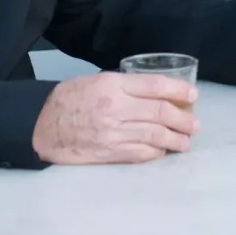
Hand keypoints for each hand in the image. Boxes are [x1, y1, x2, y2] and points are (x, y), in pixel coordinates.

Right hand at [31, 72, 198, 163]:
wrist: (40, 125)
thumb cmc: (68, 99)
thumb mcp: (95, 81)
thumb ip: (123, 85)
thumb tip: (154, 92)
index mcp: (113, 84)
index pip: (154, 85)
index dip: (178, 90)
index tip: (193, 94)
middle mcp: (116, 108)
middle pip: (160, 112)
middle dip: (183, 119)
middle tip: (195, 124)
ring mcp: (113, 133)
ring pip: (155, 136)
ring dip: (175, 139)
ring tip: (186, 142)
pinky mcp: (109, 153)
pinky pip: (140, 153)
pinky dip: (156, 153)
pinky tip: (163, 152)